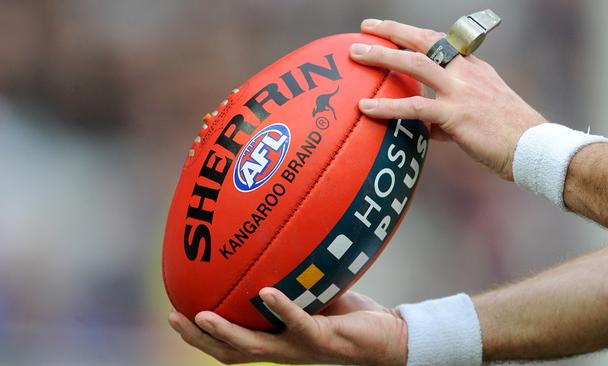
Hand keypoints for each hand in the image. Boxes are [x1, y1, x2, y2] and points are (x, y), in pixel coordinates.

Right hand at [168, 288, 406, 364]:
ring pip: (254, 347)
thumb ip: (291, 279)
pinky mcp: (323, 339)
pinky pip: (298, 324)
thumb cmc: (348, 315)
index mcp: (275, 340)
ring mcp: (300, 347)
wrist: (388, 337)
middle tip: (174, 317)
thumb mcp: (313, 293)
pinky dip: (281, 307)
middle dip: (199, 339)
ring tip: (203, 315)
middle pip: (230, 353)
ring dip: (226, 332)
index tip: (176, 312)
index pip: (230, 345)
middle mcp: (282, 349)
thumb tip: (270, 242)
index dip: (200, 336)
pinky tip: (265, 291)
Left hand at [350, 19, 545, 179]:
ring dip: (382, 56)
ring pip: (415, 64)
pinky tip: (365, 108)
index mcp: (474, 68)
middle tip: (365, 29)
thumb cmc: (508, 136)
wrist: (534, 149)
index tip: (390, 29)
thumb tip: (426, 127)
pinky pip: (415, 106)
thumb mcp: (480, 115)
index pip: (439, 42)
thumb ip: (448, 115)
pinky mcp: (456, 114)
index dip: (412, 33)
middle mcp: (466, 72)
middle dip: (392, 32)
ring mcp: (461, 91)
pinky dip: (387, 106)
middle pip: (424, 40)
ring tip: (355, 54)